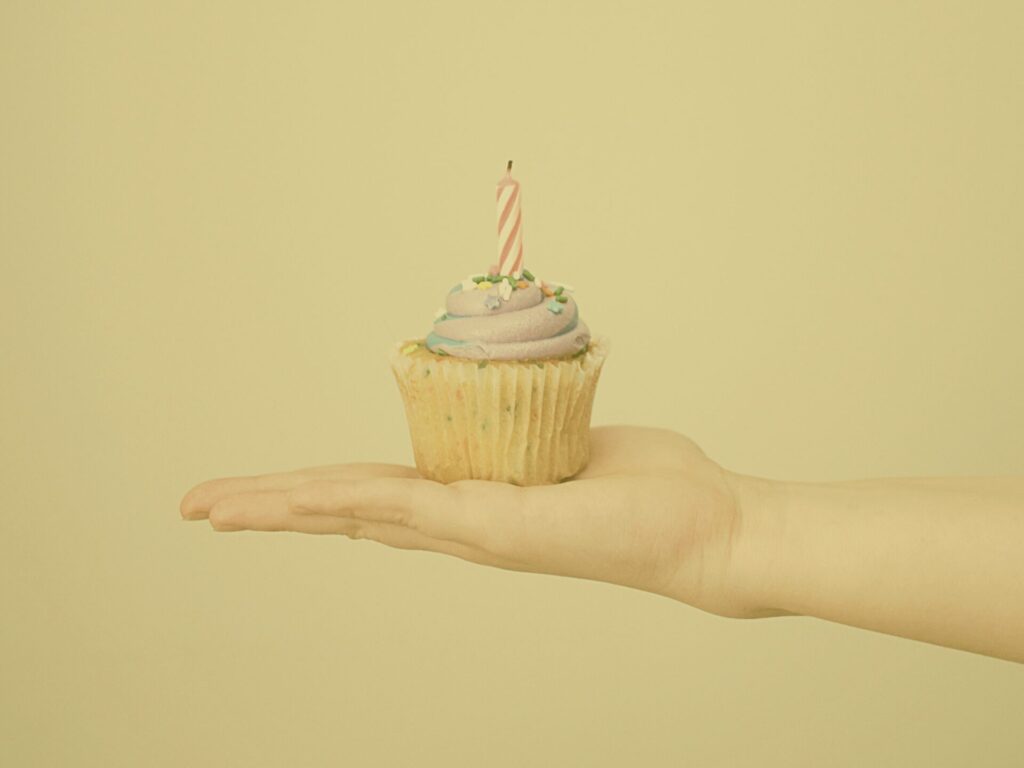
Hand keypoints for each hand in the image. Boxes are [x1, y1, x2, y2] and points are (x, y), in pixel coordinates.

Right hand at [180, 426, 766, 617]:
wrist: (706, 530)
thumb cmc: (650, 488)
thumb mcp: (572, 441)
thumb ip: (530, 429)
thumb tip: (515, 403)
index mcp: (474, 502)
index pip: (376, 493)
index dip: (313, 493)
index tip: (264, 490)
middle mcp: (462, 526)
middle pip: (347, 509)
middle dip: (270, 507)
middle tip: (199, 506)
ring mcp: (474, 532)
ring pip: (358, 511)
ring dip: (282, 507)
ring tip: (215, 508)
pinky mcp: (497, 529)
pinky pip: (407, 506)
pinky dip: (344, 501)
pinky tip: (292, 501)